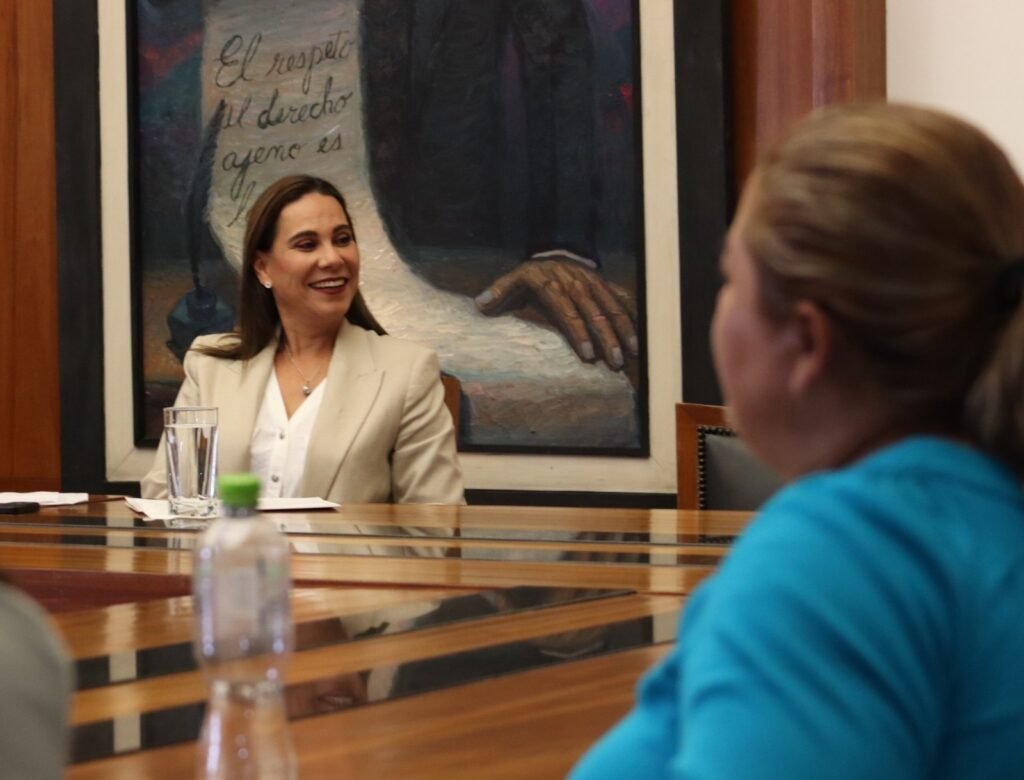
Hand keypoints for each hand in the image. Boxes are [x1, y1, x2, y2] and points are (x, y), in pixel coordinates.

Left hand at [474, 257, 638, 369]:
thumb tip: (480, 304)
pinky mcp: (603, 283)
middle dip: (607, 339)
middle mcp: (577, 284)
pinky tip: (641, 332)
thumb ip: (498, 292)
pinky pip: (621, 297)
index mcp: (554, 286)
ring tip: (632, 352)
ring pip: (613, 306)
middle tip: (615, 362)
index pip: (569, 313)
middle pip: (595, 313)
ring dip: (624, 329)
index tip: (589, 356)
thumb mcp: (513, 279)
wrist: (551, 250)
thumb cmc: (530, 274)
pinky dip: (632, 313)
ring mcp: (593, 283)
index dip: (579, 334)